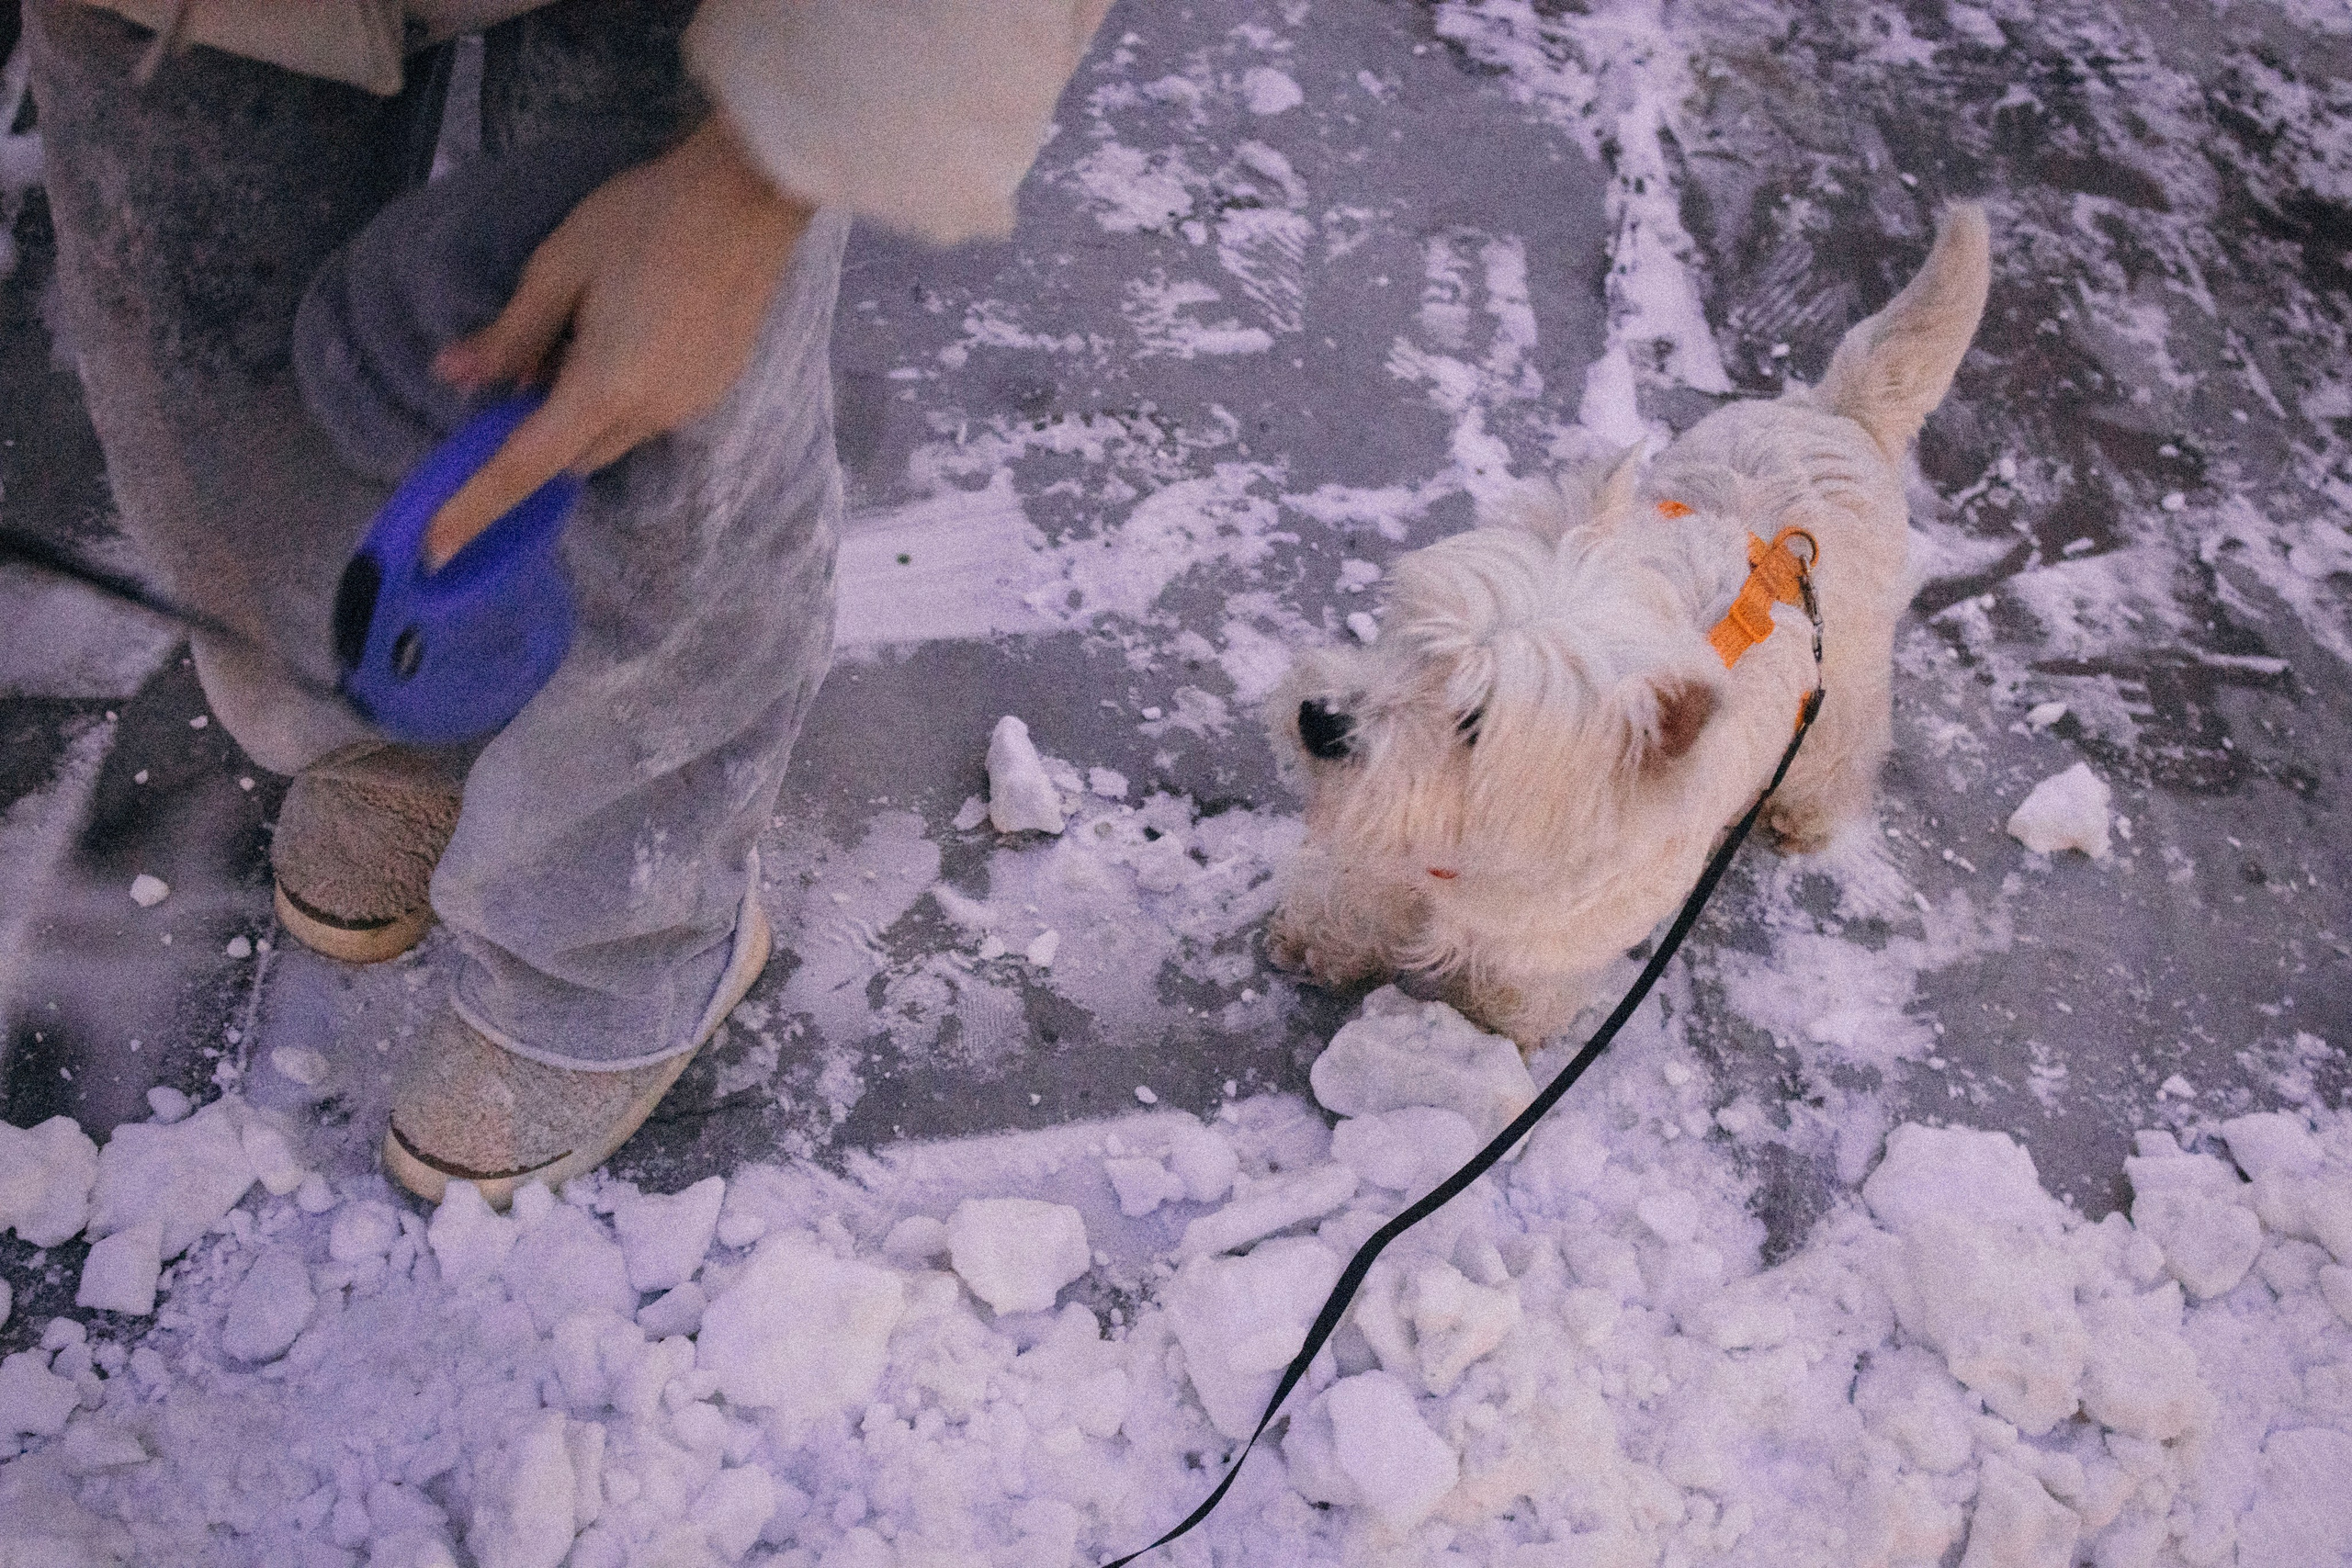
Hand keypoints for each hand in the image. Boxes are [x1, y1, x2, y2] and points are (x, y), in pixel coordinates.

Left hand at [424, 114, 810, 565]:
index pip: (523, 467)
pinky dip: (618, 396)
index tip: (434, 552)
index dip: (473, 510)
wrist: (748, 199)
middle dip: (534, 436)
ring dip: (579, 410)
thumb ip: (509, 334)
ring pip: (610, 437)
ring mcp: (690, 406)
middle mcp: (651, 415)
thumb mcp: (559, 265)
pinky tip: (626, 330)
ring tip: (581, 331)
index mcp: (605, 388)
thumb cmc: (646, 219)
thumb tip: (455, 377)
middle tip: (520, 365)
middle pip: (570, 457)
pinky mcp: (713, 388)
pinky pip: (648, 414)